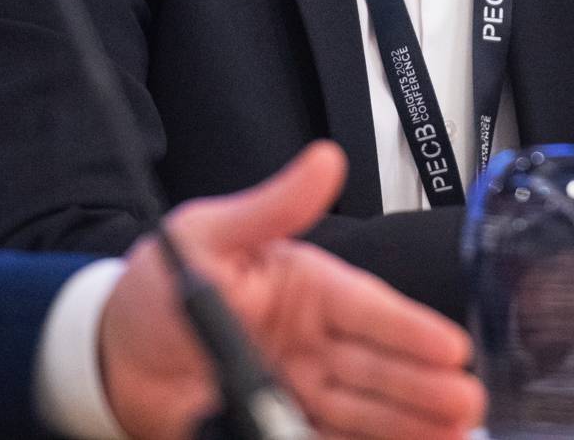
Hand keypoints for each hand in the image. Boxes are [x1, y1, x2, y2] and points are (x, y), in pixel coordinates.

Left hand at [100, 142, 484, 439]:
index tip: (451, 347)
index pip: (366, 308)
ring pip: (364, 408)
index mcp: (306, 287)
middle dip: (424, 386)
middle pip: (376, 365)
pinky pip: (327, 439)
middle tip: (465, 404)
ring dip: (408, 423)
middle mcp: (312, 340)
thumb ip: (272, 206)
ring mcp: (298, 387)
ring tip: (453, 434)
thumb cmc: (157, 285)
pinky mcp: (275, 425)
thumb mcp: (209, 233)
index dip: (410, 329)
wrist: (108, 356)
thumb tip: (323, 160)